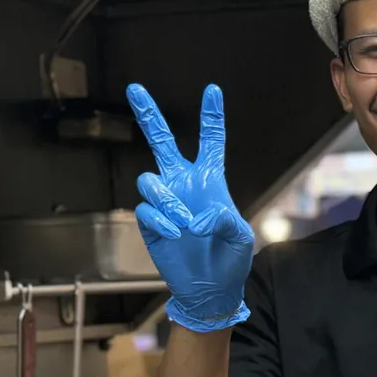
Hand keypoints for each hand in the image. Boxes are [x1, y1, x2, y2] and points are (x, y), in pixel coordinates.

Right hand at [127, 83, 254, 332]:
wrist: (210, 288)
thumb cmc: (231, 260)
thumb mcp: (241, 238)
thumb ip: (225, 220)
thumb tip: (196, 217)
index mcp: (211, 181)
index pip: (211, 142)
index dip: (211, 117)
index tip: (213, 90)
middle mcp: (184, 185)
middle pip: (161, 142)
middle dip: (149, 116)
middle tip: (136, 88)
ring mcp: (165, 203)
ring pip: (150, 181)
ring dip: (166, 200)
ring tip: (183, 222)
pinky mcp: (150, 223)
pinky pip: (145, 210)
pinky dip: (160, 220)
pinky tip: (174, 233)